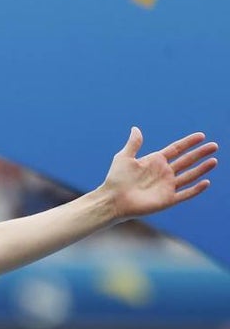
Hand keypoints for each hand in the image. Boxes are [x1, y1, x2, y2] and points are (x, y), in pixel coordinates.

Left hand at [101, 127, 217, 219]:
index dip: (188, 142)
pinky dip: (196, 189)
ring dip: (202, 169)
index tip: (201, 136)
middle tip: (214, 145)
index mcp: (155, 161)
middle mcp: (164, 172)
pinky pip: (185, 194)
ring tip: (214, 160)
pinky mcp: (168, 199)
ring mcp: (167, 186)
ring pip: (189, 176)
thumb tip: (135, 128)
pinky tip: (206, 182)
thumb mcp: (124, 158)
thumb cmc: (116, 179)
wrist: (112, 200)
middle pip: (186, 161)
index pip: (176, 149)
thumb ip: (133, 144)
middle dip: (200, 153)